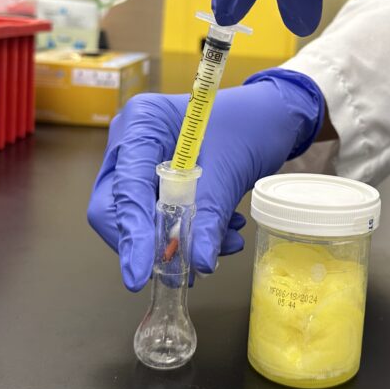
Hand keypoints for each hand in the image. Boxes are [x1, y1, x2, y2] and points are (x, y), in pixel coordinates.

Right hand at [87, 70, 324, 290]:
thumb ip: (209, 215)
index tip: (139, 274)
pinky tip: (222, 231)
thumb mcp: (231, 169)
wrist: (273, 114)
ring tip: (224, 242)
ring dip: (176, 240)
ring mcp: (139, 159)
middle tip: (187, 266)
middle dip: (151, 241)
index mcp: (141, 123)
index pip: (124, 186)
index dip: (131, 233)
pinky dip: (187, 231)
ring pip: (138, 217)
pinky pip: (157, 215)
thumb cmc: (252, 123)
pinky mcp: (155, 177)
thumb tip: (196, 261)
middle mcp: (130, 140)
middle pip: (116, 206)